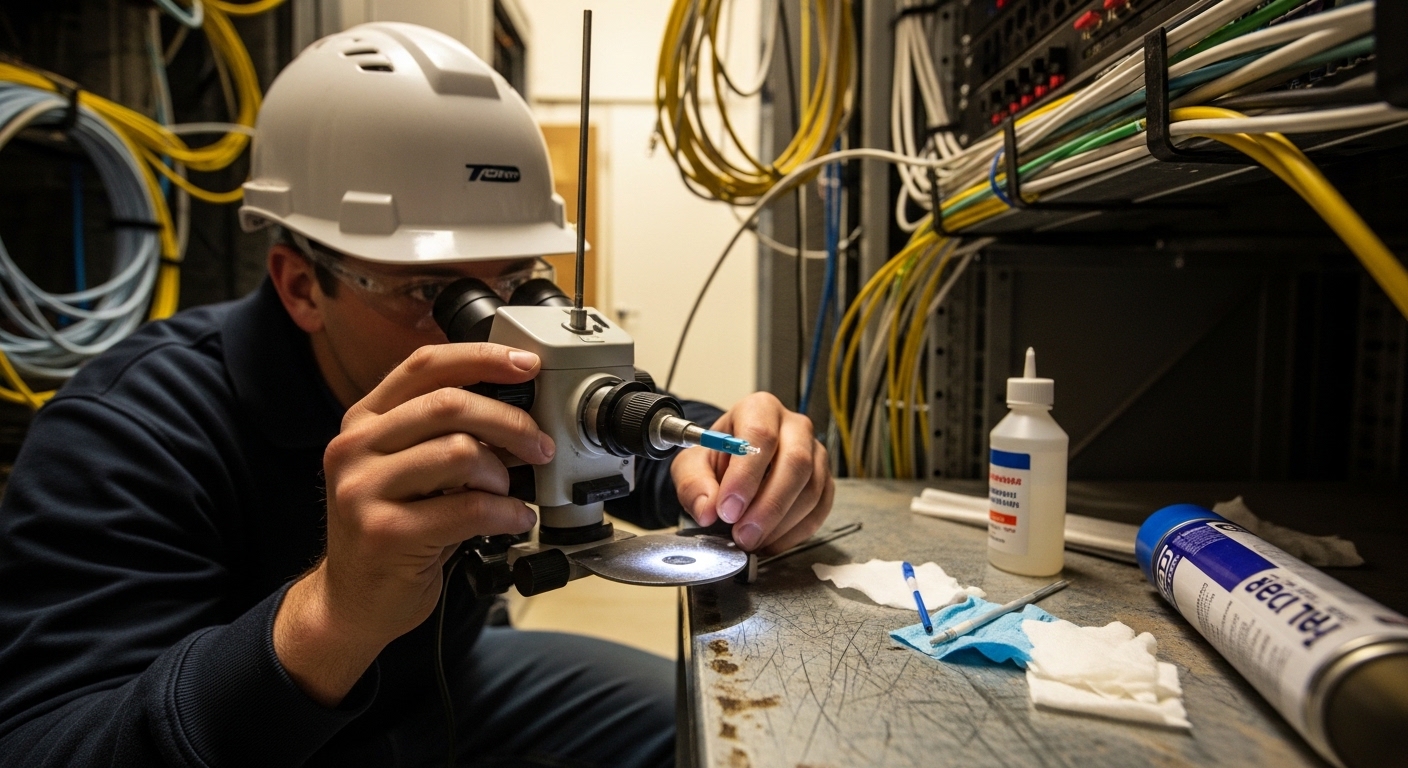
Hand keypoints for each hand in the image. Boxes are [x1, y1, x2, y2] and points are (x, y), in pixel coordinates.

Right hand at [274, 344, 551, 705]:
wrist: (353, 600)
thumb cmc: (392, 530)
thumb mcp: (407, 469)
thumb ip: (444, 433)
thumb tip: (518, 407)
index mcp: (364, 420)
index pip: (425, 365)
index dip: (482, 358)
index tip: (527, 364)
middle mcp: (355, 447)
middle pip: (449, 404)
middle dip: (510, 421)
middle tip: (540, 444)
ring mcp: (363, 490)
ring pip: (459, 452)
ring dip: (503, 473)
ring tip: (509, 492)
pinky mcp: (385, 533)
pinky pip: (468, 508)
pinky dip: (506, 512)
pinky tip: (515, 519)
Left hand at [671, 392, 833, 554]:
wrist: (735, 462)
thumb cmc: (717, 456)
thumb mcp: (691, 465)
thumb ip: (694, 485)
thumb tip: (707, 510)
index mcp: (759, 409)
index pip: (761, 436)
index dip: (745, 476)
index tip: (727, 510)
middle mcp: (794, 426)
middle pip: (796, 462)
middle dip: (769, 506)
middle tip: (743, 535)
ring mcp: (815, 453)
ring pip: (811, 489)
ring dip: (780, 523)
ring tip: (751, 540)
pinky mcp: (825, 480)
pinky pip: (819, 509)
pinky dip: (795, 532)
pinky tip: (770, 541)